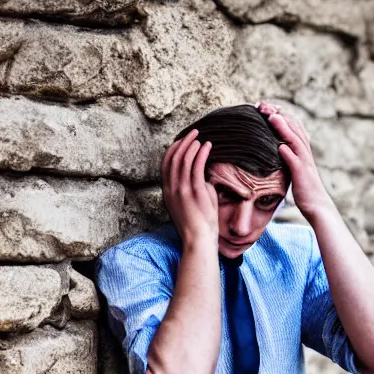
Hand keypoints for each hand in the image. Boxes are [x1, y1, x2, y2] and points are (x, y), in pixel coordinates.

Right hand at [161, 130, 218, 247]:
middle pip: (173, 158)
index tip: (183, 141)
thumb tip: (204, 176)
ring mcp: (182, 190)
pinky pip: (196, 166)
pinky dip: (201, 153)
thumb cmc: (198, 224)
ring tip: (201, 138)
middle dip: (183, 142)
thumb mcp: (191, 203)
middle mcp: (171, 189)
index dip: (174, 149)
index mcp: (168, 192)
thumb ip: (195, 187)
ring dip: (192, 146)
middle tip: (193, 133)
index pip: (166, 164)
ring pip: (184, 160)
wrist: (198, 240)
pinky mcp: (194, 192)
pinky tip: (207, 147)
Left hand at [257, 102, 333, 220]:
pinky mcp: (302, 175)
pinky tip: (279, 146)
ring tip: (272, 117)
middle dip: (279, 115)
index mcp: (302, 151)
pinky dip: (288, 153)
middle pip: (294, 128)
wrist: (318, 207)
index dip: (279, 115)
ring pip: (296, 141)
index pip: (292, 127)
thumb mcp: (293, 170)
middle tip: (264, 105)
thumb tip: (276, 148)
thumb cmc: (304, 190)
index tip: (264, 107)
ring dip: (284, 129)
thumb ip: (287, 158)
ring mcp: (305, 164)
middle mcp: (305, 153)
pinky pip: (295, 162)